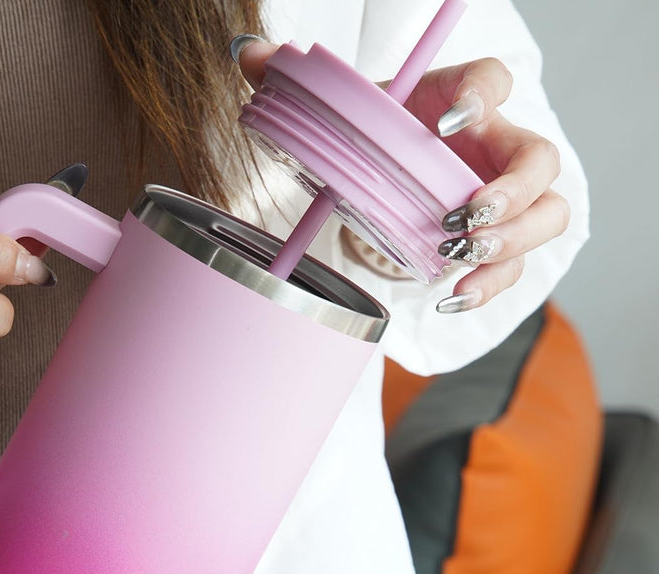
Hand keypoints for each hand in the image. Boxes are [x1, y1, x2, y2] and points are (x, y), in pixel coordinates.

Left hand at [233, 40, 569, 311]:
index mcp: (461, 101)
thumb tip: (248, 55)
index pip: (493, 80)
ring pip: (543, 219)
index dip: (481, 97)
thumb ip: (298, 83)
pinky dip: (486, 289)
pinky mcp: (493, 245)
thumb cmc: (377, 138)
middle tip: (460, 217)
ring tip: (455, 257)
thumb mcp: (340, 110)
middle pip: (540, 162)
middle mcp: (494, 149)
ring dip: (507, 245)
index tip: (445, 122)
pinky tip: (448, 299)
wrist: (390, 175)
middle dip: (511, 194)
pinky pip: (510, 269)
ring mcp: (503, 200)